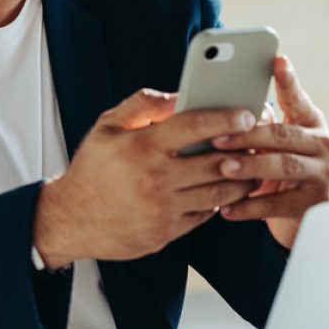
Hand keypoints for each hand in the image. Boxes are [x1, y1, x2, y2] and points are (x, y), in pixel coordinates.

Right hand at [33, 89, 260, 267]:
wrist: (71, 219)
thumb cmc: (91, 170)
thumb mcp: (106, 127)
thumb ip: (141, 105)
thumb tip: (176, 96)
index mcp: (142, 147)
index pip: (194, 126)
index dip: (225, 117)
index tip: (245, 113)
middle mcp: (155, 179)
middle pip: (216, 162)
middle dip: (243, 149)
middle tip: (257, 140)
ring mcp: (163, 209)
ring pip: (218, 192)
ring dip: (240, 178)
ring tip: (250, 166)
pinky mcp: (167, 232)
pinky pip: (205, 214)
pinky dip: (219, 201)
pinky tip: (223, 189)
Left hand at [209, 55, 328, 246]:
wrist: (300, 213)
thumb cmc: (275, 166)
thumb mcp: (270, 143)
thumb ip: (255, 125)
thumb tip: (220, 111)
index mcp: (310, 121)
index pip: (297, 98)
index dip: (288, 80)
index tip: (277, 59)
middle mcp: (323, 144)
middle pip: (284, 135)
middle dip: (248, 136)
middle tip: (216, 138)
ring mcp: (324, 174)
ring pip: (284, 167)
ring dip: (250, 167)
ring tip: (222, 168)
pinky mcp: (315, 204)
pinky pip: (279, 204)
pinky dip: (250, 206)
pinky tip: (227, 209)